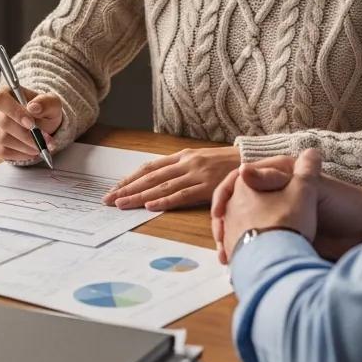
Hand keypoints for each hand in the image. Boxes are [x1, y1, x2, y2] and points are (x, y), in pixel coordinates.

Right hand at [0, 86, 63, 161]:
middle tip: (43, 141)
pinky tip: (30, 152)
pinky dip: (19, 154)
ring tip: (39, 147)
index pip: (1, 101)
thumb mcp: (51, 103)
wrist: (40, 122)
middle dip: (26, 135)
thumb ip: (45, 103)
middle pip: (3, 123)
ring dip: (24, 146)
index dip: (15, 113)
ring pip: (2, 140)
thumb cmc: (43, 110)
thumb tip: (33, 107)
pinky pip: (1, 151)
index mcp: (4, 92)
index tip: (31, 124)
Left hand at [102, 147, 241, 210]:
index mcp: (183, 156)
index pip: (149, 167)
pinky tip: (149, 206)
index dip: (130, 178)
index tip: (114, 189)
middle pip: (150, 177)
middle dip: (127, 188)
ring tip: (121, 204)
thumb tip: (161, 183)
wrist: (252, 161)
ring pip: (161, 186)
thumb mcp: (201, 161)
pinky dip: (164, 200)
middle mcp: (186, 163)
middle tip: (109, 199)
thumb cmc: (226, 164)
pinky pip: (181, 195)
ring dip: (139, 196)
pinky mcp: (207, 187)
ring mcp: (195, 174)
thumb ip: (182, 169)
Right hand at [211, 154, 361, 263]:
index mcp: (278, 177)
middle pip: (237, 207)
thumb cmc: (339, 203)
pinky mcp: (285, 239)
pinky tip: (240, 265)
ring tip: (227, 257)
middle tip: (220, 241)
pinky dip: (247, 254)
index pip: (239, 182)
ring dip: (233, 241)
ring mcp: (279, 217)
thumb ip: (274, 178)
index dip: (225, 196)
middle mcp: (275, 195)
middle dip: (225, 224)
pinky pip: (258, 245)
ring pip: (244, 228)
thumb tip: (242, 171)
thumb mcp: (305, 185)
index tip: (218, 212)